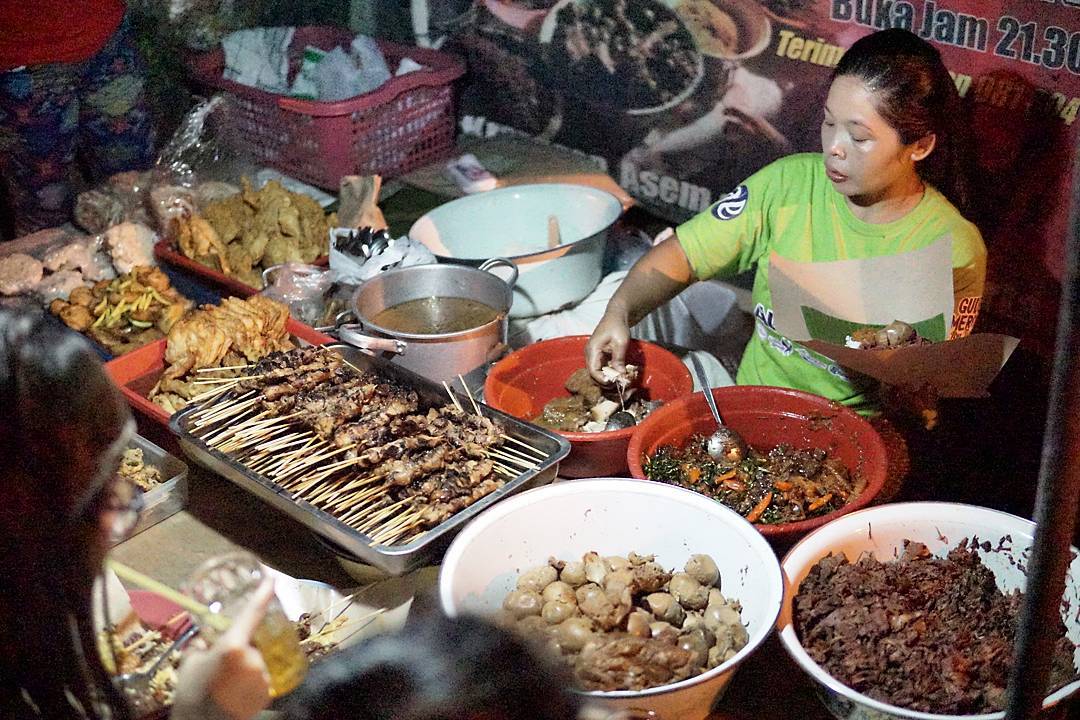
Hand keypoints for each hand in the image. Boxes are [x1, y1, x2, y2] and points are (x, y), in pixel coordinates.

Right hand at [172, 579, 273, 719]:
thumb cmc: (190, 694)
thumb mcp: (189, 662)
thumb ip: (199, 644)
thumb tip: (203, 634)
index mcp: (232, 647)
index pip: (252, 614)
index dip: (263, 594)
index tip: (272, 579)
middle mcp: (252, 659)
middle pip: (254, 640)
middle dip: (244, 644)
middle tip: (225, 660)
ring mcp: (262, 677)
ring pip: (258, 659)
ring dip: (247, 663)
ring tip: (226, 679)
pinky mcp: (267, 693)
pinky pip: (261, 676)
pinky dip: (250, 678)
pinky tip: (234, 688)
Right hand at [586, 308, 630, 382]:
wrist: (616, 316)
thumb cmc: (618, 326)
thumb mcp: (621, 342)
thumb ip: (619, 359)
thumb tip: (620, 375)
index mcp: (592, 349)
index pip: (593, 371)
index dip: (603, 380)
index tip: (615, 383)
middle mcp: (589, 353)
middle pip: (593, 374)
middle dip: (605, 381)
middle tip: (619, 383)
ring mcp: (592, 354)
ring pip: (596, 372)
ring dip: (607, 377)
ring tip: (619, 379)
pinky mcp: (597, 355)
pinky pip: (600, 368)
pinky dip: (608, 372)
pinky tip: (617, 373)